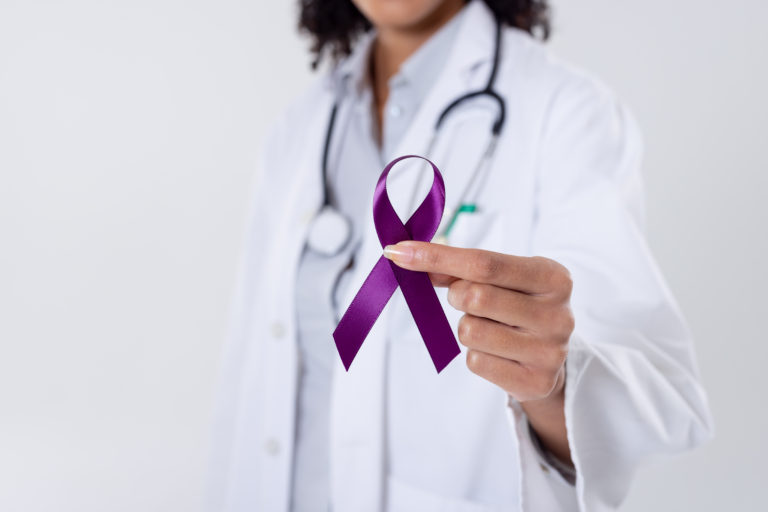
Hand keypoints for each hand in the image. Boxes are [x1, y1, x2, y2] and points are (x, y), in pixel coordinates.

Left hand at [383, 240, 573, 403]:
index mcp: (553, 277)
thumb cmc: (518, 306)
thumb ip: (459, 268)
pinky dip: (474, 355)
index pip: (484, 263)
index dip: (437, 257)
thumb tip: (407, 255)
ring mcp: (550, 351)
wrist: (551, 356)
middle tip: (468, 299)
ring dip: (466, 328)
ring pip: (470, 332)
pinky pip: (475, 362)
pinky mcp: (536, 382)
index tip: (398, 251)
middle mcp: (558, 314)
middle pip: (475, 296)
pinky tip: (496, 352)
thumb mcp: (502, 279)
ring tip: (490, 328)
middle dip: (457, 296)